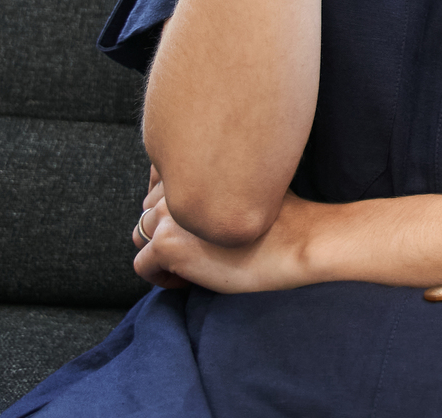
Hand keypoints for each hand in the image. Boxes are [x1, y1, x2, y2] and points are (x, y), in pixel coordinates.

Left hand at [131, 166, 323, 294]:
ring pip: (142, 236)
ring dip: (163, 253)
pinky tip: (193, 278)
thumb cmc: (282, 216)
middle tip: (204, 248)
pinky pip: (143, 265)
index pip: (160, 184)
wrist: (299, 240)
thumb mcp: (245, 186)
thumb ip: (213, 182)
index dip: (178, 210)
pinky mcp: (167, 244)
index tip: (201, 227)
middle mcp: (176, 183)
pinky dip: (162, 277)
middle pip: (149, 212)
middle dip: (170, 232)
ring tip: (197, 263)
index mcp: (196, 162)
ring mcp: (169, 212)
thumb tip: (181, 201)